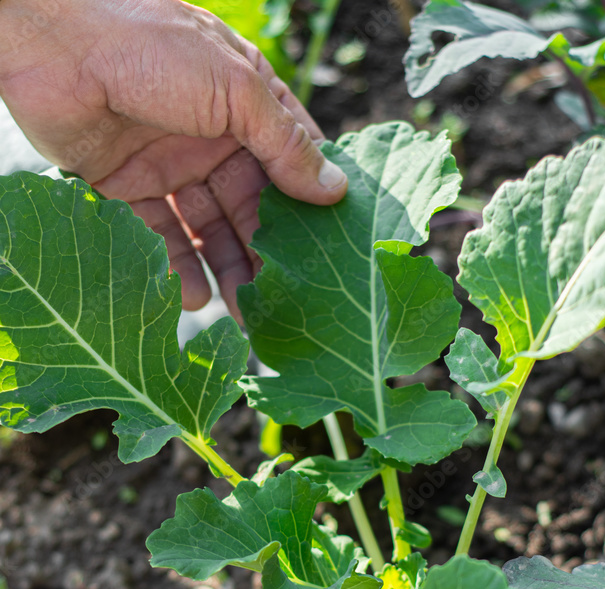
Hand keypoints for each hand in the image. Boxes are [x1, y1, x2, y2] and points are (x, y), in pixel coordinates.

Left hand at [0, 0, 347, 318]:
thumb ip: (284, 142)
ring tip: (244, 311)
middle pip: (249, 206)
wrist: (53, 44)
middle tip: (282, 300)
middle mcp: (211, 136)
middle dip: (266, 253)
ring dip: (227, 269)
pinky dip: (178, 267)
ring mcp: (170, 163)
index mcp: (244, 104)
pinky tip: (194, 297)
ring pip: (209, 228)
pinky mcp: (128, 187)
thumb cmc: (150, 47)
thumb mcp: (234, 89)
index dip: (308, 205)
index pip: (288, 162)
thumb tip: (334, 190)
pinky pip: (161, 236)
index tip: (326, 250)